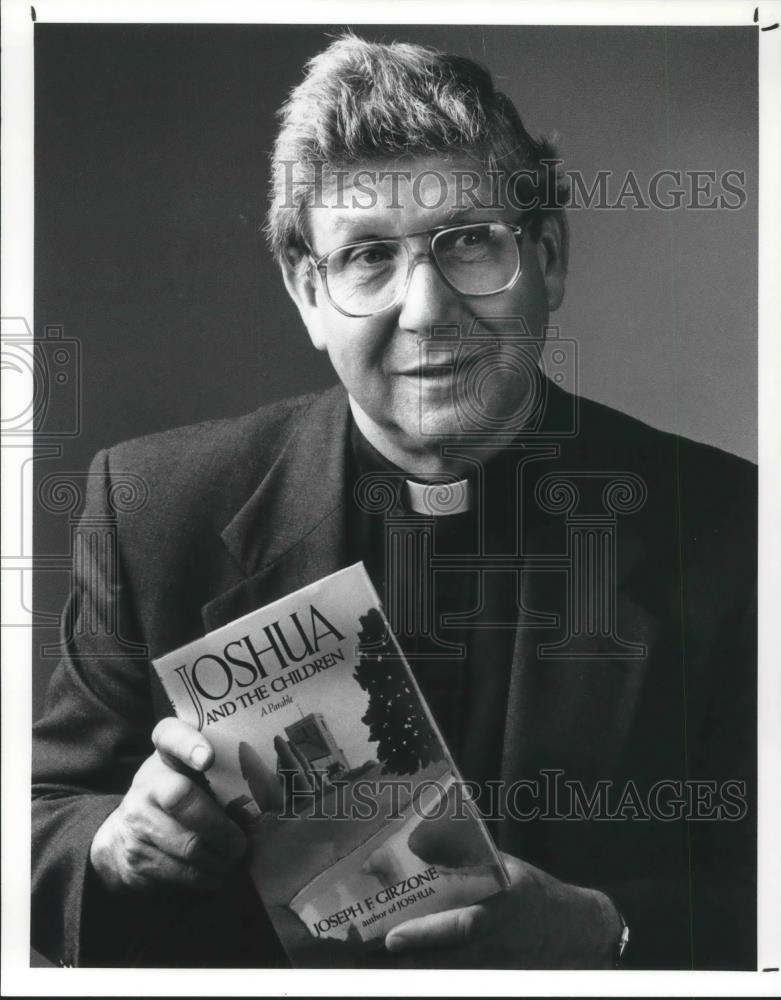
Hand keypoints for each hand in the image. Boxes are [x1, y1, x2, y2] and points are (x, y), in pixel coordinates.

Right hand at [89, 718, 246, 891]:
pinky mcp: (137, 856)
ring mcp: (138, 820)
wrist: (122, 837)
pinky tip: (220, 874)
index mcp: (165, 754)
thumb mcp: (190, 775)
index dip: (188, 744)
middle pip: (181, 797)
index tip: (208, 758)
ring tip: (237, 860)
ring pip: (187, 844)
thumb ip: (220, 773)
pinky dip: (207, 877)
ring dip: (220, 858)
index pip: (170, 735)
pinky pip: (180, 871)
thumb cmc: (178, 797)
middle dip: (219, 825)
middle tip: (241, 842)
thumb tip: (274, 791)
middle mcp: (147, 783)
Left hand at [384, 853, 621, 968]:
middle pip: (445, 963)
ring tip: (373, 964)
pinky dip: (431, 975)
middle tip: (368, 954)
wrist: (577, 933)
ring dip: (413, 970)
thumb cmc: (534, 893)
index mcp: (504, 908)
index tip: (393, 938)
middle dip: (406, 961)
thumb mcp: (506, 869)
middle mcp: (498, 945)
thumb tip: (420, 843)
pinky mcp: (493, 982)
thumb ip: (466, 859)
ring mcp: (496, 970)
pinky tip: (406, 968)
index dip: (427, 935)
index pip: (463, 927)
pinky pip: (457, 982)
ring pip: (447, 977)